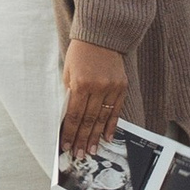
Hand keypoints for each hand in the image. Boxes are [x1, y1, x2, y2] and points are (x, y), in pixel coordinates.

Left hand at [60, 38, 127, 160]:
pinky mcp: (122, 86)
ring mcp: (111, 87)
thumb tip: (71, 119)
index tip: (66, 146)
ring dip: (96, 137)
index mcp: (81, 83)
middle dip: (83, 139)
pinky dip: (111, 126)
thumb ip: (70, 95)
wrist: (101, 34)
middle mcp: (98, 87)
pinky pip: (116, 111)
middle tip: (79, 154)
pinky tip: (107, 138)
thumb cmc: (80, 53)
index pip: (75, 115)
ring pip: (102, 119)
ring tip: (91, 150)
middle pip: (89, 120)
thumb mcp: (68, 72)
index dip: (70, 133)